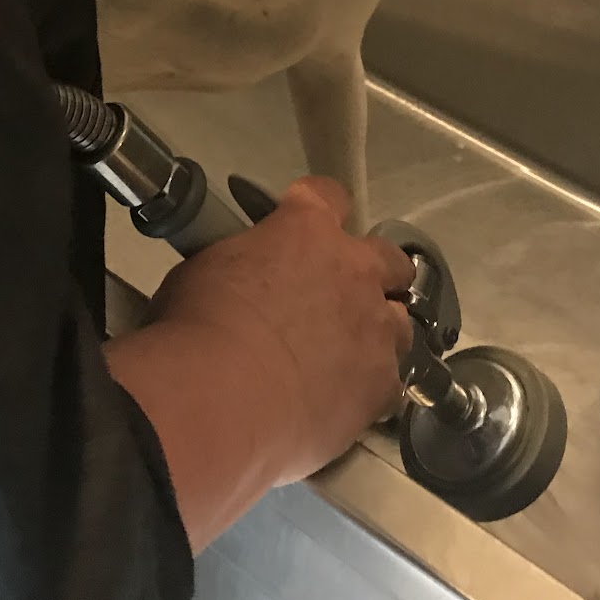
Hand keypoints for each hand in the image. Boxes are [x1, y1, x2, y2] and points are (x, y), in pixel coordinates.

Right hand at [144, 176, 415, 484]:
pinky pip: (390, 385)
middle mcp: (354, 271)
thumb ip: (245, 261)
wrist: (220, 397)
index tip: (307, 225)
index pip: (330, 196)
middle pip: (390, 260)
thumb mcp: (208, 268)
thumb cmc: (200, 325)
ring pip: (399, 325)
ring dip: (377, 334)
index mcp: (307, 230)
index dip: (320, 210)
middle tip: (339, 296)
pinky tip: (341, 403)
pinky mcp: (381, 386)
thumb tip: (244, 272)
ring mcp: (375, 330)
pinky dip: (370, 391)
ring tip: (343, 357)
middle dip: (373, 274)